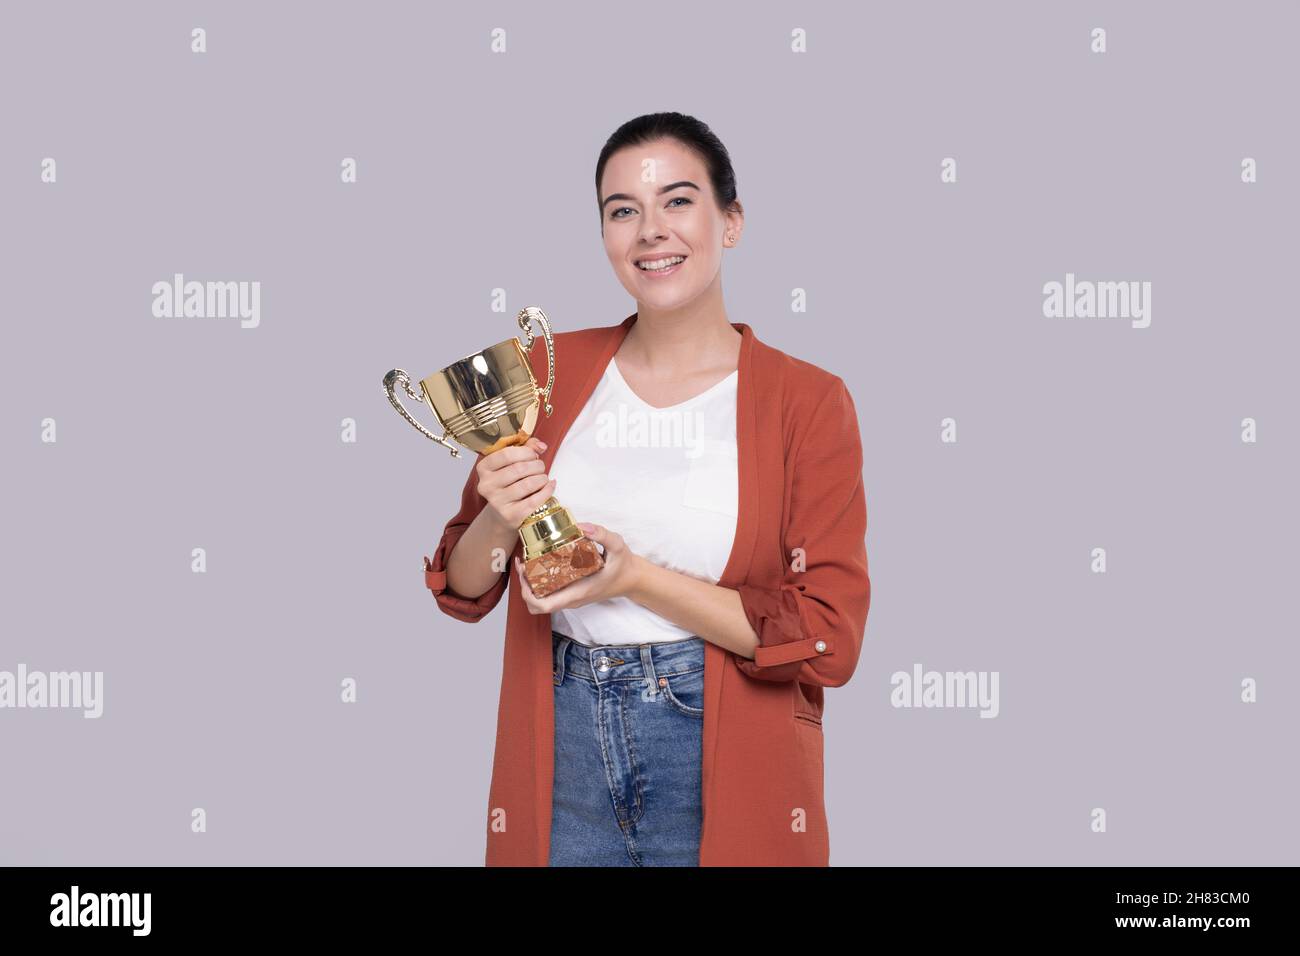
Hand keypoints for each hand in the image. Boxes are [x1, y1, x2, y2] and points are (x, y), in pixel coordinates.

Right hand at [475, 437, 555, 531]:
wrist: (501, 514)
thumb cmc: (508, 484)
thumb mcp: (512, 463)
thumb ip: (526, 449)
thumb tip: (541, 446)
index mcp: (483, 468)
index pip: (506, 454)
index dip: (526, 452)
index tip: (533, 454)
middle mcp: (486, 485)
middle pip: (519, 469)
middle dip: (536, 465)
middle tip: (540, 467)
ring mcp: (497, 502)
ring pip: (527, 484)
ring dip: (542, 478)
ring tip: (543, 478)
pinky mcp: (510, 515)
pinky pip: (534, 500)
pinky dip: (547, 490)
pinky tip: (550, 485)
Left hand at [513, 522, 642, 614]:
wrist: (634, 579)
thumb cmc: (625, 566)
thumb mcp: (617, 545)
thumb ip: (602, 534)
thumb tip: (582, 526)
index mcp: (578, 592)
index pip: (543, 606)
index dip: (526, 593)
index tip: (523, 572)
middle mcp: (572, 599)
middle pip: (536, 605)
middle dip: (524, 587)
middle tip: (523, 565)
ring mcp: (572, 598)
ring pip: (541, 602)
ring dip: (530, 586)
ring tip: (528, 565)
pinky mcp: (573, 593)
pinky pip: (550, 595)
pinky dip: (540, 584)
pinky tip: (541, 565)